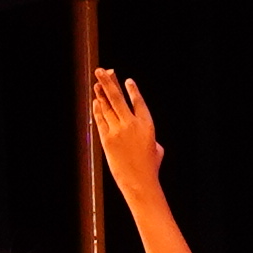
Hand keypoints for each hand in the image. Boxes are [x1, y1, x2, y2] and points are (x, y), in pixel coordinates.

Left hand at [88, 66, 163, 190]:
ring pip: (107, 107)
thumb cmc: (150, 167)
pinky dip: (97, 110)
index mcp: (147, 124)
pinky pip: (100, 120)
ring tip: (96, 83)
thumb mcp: (156, 148)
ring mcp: (118, 131)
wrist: (139, 182)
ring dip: (100, 94)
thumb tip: (138, 132)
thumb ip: (149, 135)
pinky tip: (95, 102)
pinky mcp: (107, 139)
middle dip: (109, 82)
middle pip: (117, 98)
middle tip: (102, 70)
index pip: (138, 101)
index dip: (132, 90)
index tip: (127, 80)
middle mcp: (132, 124)